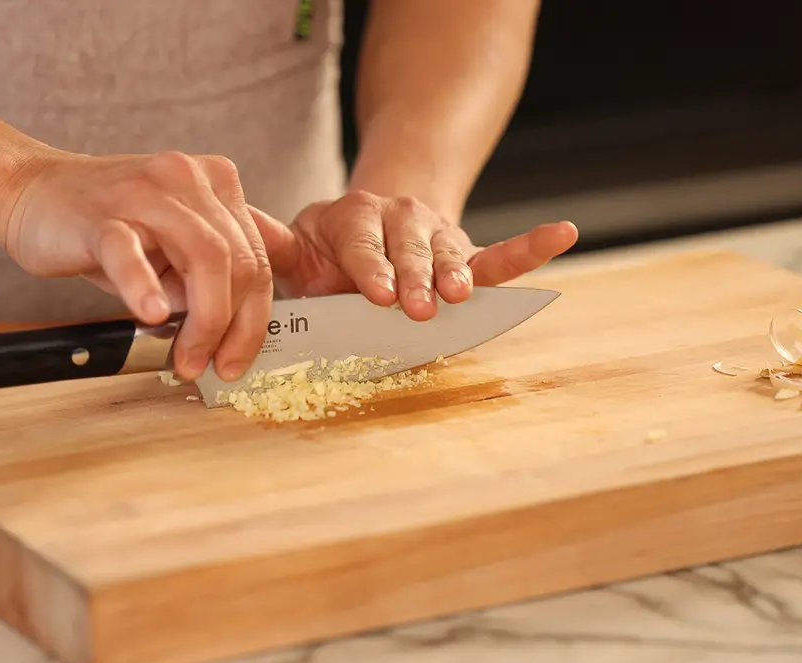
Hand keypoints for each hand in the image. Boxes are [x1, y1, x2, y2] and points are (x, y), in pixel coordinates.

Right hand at [0, 150, 272, 381]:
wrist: (28, 191)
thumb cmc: (101, 227)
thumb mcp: (168, 249)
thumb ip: (204, 279)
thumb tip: (231, 334)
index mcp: (216, 184)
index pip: (258, 256)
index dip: (254, 317)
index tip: (238, 357)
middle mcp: (188, 179)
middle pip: (240, 260)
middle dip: (233, 326)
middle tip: (211, 366)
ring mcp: (146, 193)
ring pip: (203, 256)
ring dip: (203, 319)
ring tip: (185, 357)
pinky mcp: (100, 215)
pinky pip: (129, 252)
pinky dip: (144, 286)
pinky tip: (151, 313)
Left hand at [251, 191, 577, 319]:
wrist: (368, 222)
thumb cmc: (325, 251)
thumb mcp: (295, 245)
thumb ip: (274, 248)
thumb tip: (239, 239)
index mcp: (350, 218)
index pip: (360, 243)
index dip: (370, 267)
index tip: (377, 293)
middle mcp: (397, 218)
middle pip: (408, 248)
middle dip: (413, 278)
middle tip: (417, 305)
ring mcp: (435, 235)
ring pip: (450, 253)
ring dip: (456, 273)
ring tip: (461, 294)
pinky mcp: (465, 254)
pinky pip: (500, 253)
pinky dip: (530, 247)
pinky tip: (562, 232)